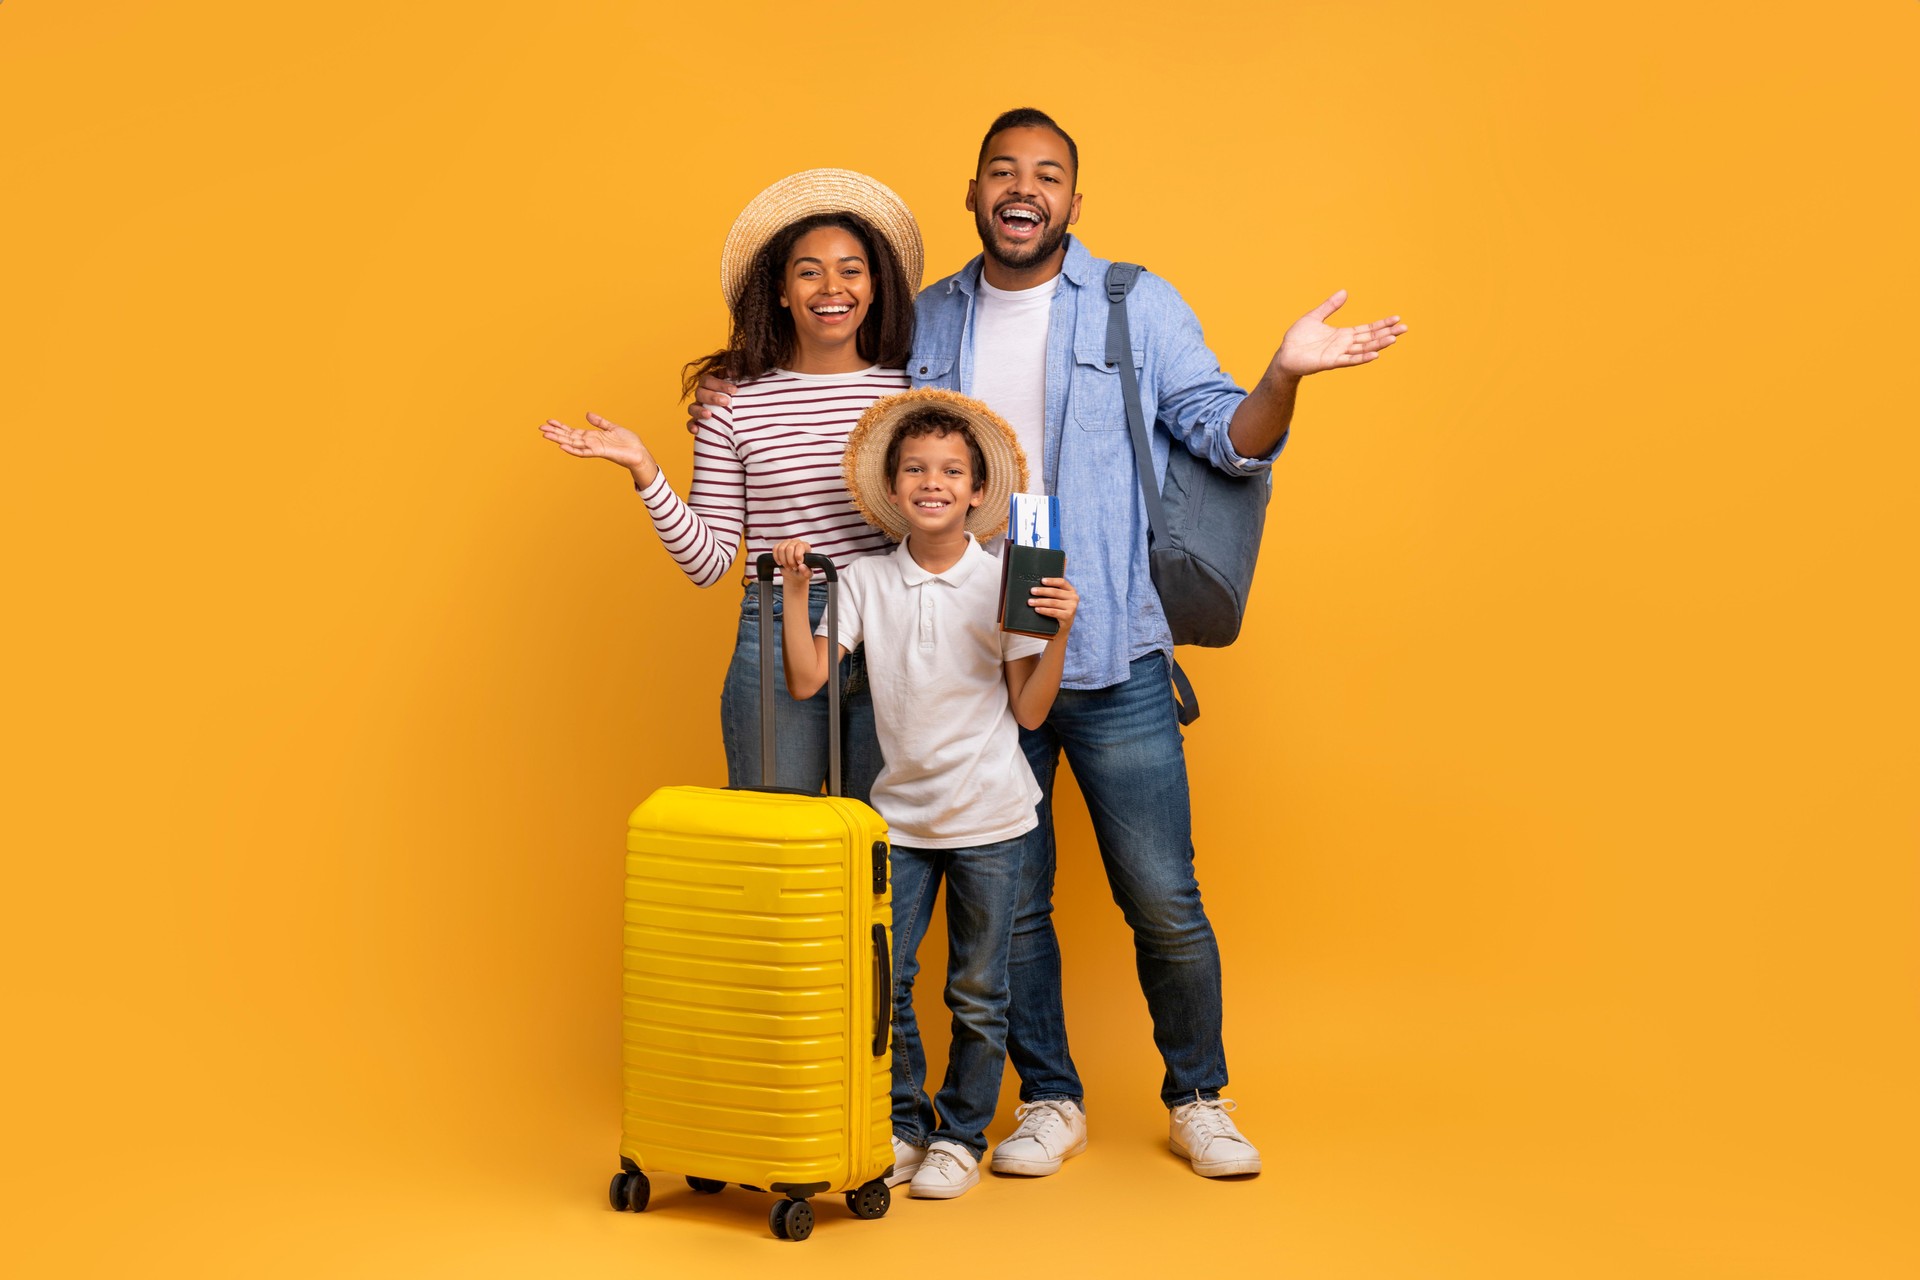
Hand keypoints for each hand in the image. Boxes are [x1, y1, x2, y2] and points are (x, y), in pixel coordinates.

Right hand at [539, 412, 657, 483]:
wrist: (639, 453)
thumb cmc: (628, 443)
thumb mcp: (612, 427)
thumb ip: (599, 422)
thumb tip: (587, 414)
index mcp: (592, 436)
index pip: (572, 431)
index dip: (561, 426)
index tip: (549, 421)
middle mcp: (590, 442)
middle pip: (569, 436)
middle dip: (555, 432)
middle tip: (540, 428)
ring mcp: (594, 448)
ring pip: (572, 443)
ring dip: (559, 439)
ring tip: (546, 435)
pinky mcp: (600, 452)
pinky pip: (584, 451)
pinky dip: (573, 449)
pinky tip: (562, 446)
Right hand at [687, 372, 738, 434]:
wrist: (739, 415)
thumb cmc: (738, 396)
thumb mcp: (738, 387)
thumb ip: (737, 378)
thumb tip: (735, 372)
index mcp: (709, 384)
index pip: (708, 380)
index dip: (719, 384)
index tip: (734, 390)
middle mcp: (702, 395)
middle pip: (699, 393)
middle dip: (712, 397)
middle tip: (725, 402)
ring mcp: (698, 408)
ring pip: (692, 408)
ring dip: (699, 411)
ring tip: (709, 415)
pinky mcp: (698, 422)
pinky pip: (690, 424)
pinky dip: (691, 426)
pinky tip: (697, 430)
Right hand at [772, 538, 813, 586]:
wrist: (794, 574)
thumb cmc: (801, 572)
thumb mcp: (807, 574)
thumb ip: (806, 571)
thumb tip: (801, 566)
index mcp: (805, 546)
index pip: (800, 546)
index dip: (798, 556)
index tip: (798, 564)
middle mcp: (796, 542)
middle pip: (789, 548)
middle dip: (790, 561)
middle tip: (793, 568)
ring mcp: (787, 543)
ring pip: (781, 549)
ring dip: (783, 561)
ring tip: (788, 566)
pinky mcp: (779, 545)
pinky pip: (775, 549)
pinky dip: (776, 558)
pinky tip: (780, 563)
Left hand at [1029, 576, 1078, 634]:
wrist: (1062, 628)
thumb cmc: (1058, 610)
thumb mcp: (1058, 600)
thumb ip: (1053, 592)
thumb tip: (1037, 586)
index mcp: (1071, 591)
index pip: (1062, 582)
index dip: (1051, 581)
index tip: (1042, 581)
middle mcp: (1074, 598)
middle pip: (1055, 592)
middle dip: (1042, 591)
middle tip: (1032, 591)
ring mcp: (1072, 607)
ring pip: (1053, 602)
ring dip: (1040, 601)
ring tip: (1031, 602)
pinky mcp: (1068, 616)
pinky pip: (1053, 612)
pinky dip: (1044, 610)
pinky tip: (1037, 609)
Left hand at [1271, 290, 1407, 378]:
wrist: (1284, 356)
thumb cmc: (1298, 339)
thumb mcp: (1315, 317)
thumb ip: (1330, 306)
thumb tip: (1345, 292)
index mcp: (1342, 335)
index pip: (1367, 329)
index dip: (1382, 324)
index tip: (1397, 319)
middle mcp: (1344, 345)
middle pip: (1370, 338)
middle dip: (1387, 333)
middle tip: (1405, 328)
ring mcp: (1338, 354)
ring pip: (1363, 348)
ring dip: (1378, 344)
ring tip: (1394, 338)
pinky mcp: (1329, 362)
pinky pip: (1349, 360)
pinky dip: (1362, 358)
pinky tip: (1374, 355)